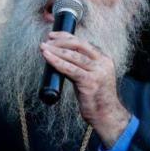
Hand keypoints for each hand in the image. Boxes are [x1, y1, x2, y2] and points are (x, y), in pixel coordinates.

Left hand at [40, 31, 130, 146]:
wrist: (106, 115)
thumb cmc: (96, 98)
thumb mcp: (91, 76)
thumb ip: (81, 66)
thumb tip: (61, 58)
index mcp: (104, 59)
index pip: (83, 42)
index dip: (66, 37)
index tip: (53, 35)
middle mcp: (103, 62)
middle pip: (78, 45)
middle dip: (60, 41)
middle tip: (46, 41)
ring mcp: (97, 72)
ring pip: (73, 56)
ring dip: (56, 50)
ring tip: (43, 48)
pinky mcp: (90, 82)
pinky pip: (70, 69)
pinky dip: (57, 62)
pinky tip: (47, 57)